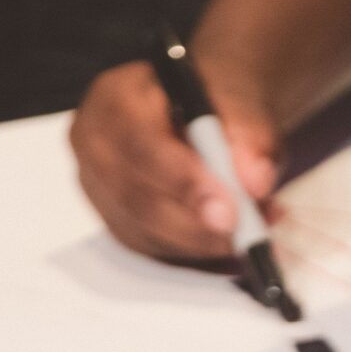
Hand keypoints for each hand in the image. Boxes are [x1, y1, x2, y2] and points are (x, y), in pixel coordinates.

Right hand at [70, 58, 277, 264]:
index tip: (228, 209)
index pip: (140, 146)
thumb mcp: (240, 101)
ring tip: (254, 228)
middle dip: (193, 224)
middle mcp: (95, 145)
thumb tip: (255, 181)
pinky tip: (232, 241)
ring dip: (203, 241)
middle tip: (242, 234)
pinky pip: (154, 250)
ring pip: (145, 232)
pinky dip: (197, 252)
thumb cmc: (214, 100)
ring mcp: (100, 188)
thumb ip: (249, 136)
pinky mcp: (118, 220)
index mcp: (115, 99)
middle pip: (134, 198)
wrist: (207, 113)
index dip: (183, 182)